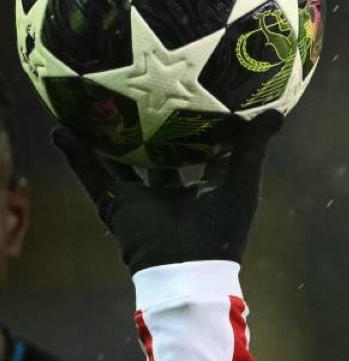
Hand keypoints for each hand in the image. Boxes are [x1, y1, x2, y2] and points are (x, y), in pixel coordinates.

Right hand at [52, 112, 283, 274]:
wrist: (185, 270)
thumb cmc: (221, 231)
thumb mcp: (241, 184)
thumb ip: (252, 149)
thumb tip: (276, 112)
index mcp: (206, 188)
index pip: (206, 150)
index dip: (206, 127)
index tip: (202, 93)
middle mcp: (173, 190)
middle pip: (161, 151)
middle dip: (155, 127)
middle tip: (147, 90)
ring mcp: (143, 197)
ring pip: (122, 160)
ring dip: (108, 137)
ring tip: (93, 103)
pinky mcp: (117, 205)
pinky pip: (92, 175)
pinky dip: (75, 155)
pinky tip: (59, 130)